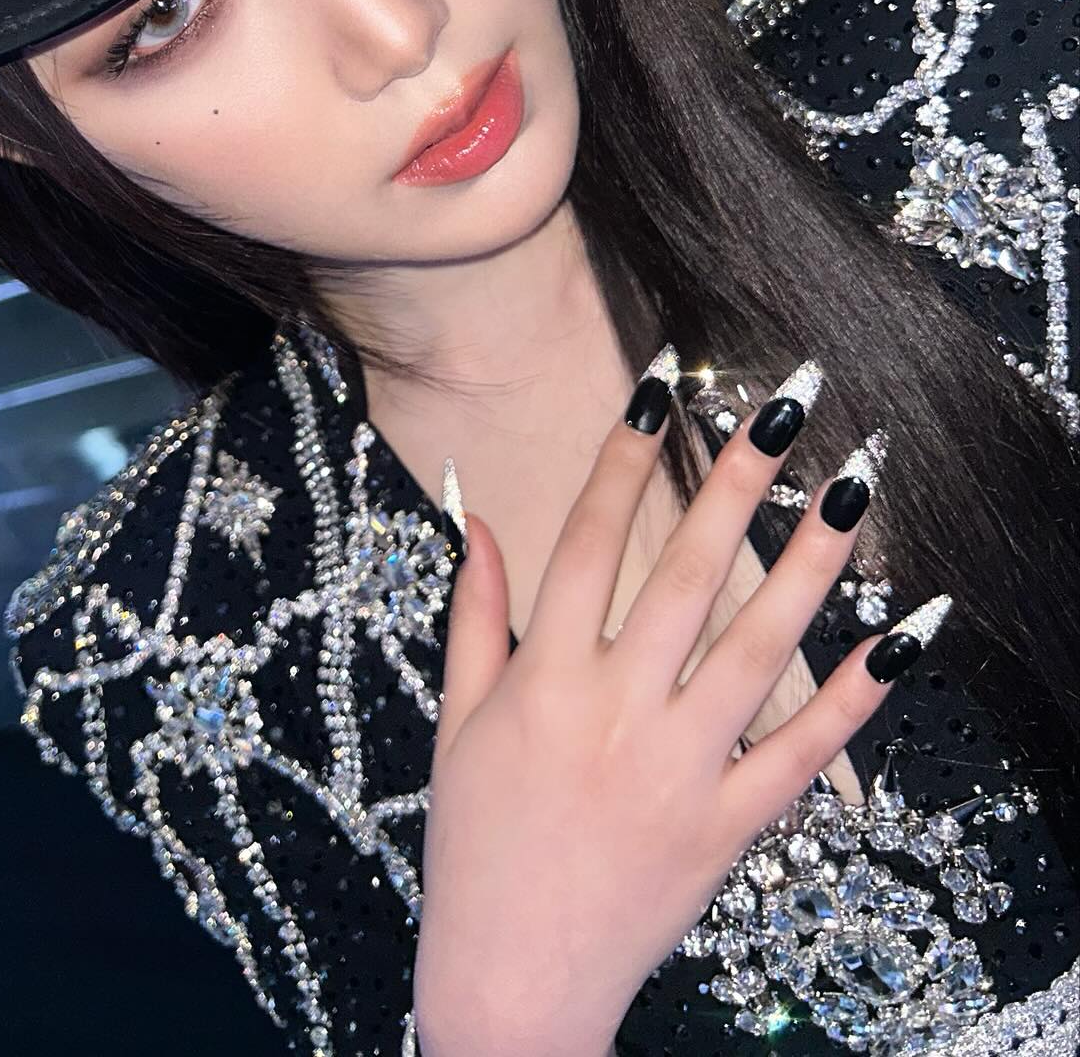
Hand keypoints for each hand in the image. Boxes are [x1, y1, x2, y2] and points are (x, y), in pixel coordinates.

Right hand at [412, 363, 942, 1056]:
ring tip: (855, 483)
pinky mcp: (730, 828)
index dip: (624, 455)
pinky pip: (804, 752)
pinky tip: (906, 633)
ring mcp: (678, 770)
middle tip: (788, 400)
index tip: (660, 381)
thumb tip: (481, 520)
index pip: (589, 539)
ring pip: (757, 646)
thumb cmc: (476, 847)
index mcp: (542, 679)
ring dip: (813, 560)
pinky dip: (859, 693)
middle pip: (686, 572)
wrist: (513, 985)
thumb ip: (475, 617)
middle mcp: (613, 712)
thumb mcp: (460, 724)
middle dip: (737, 479)